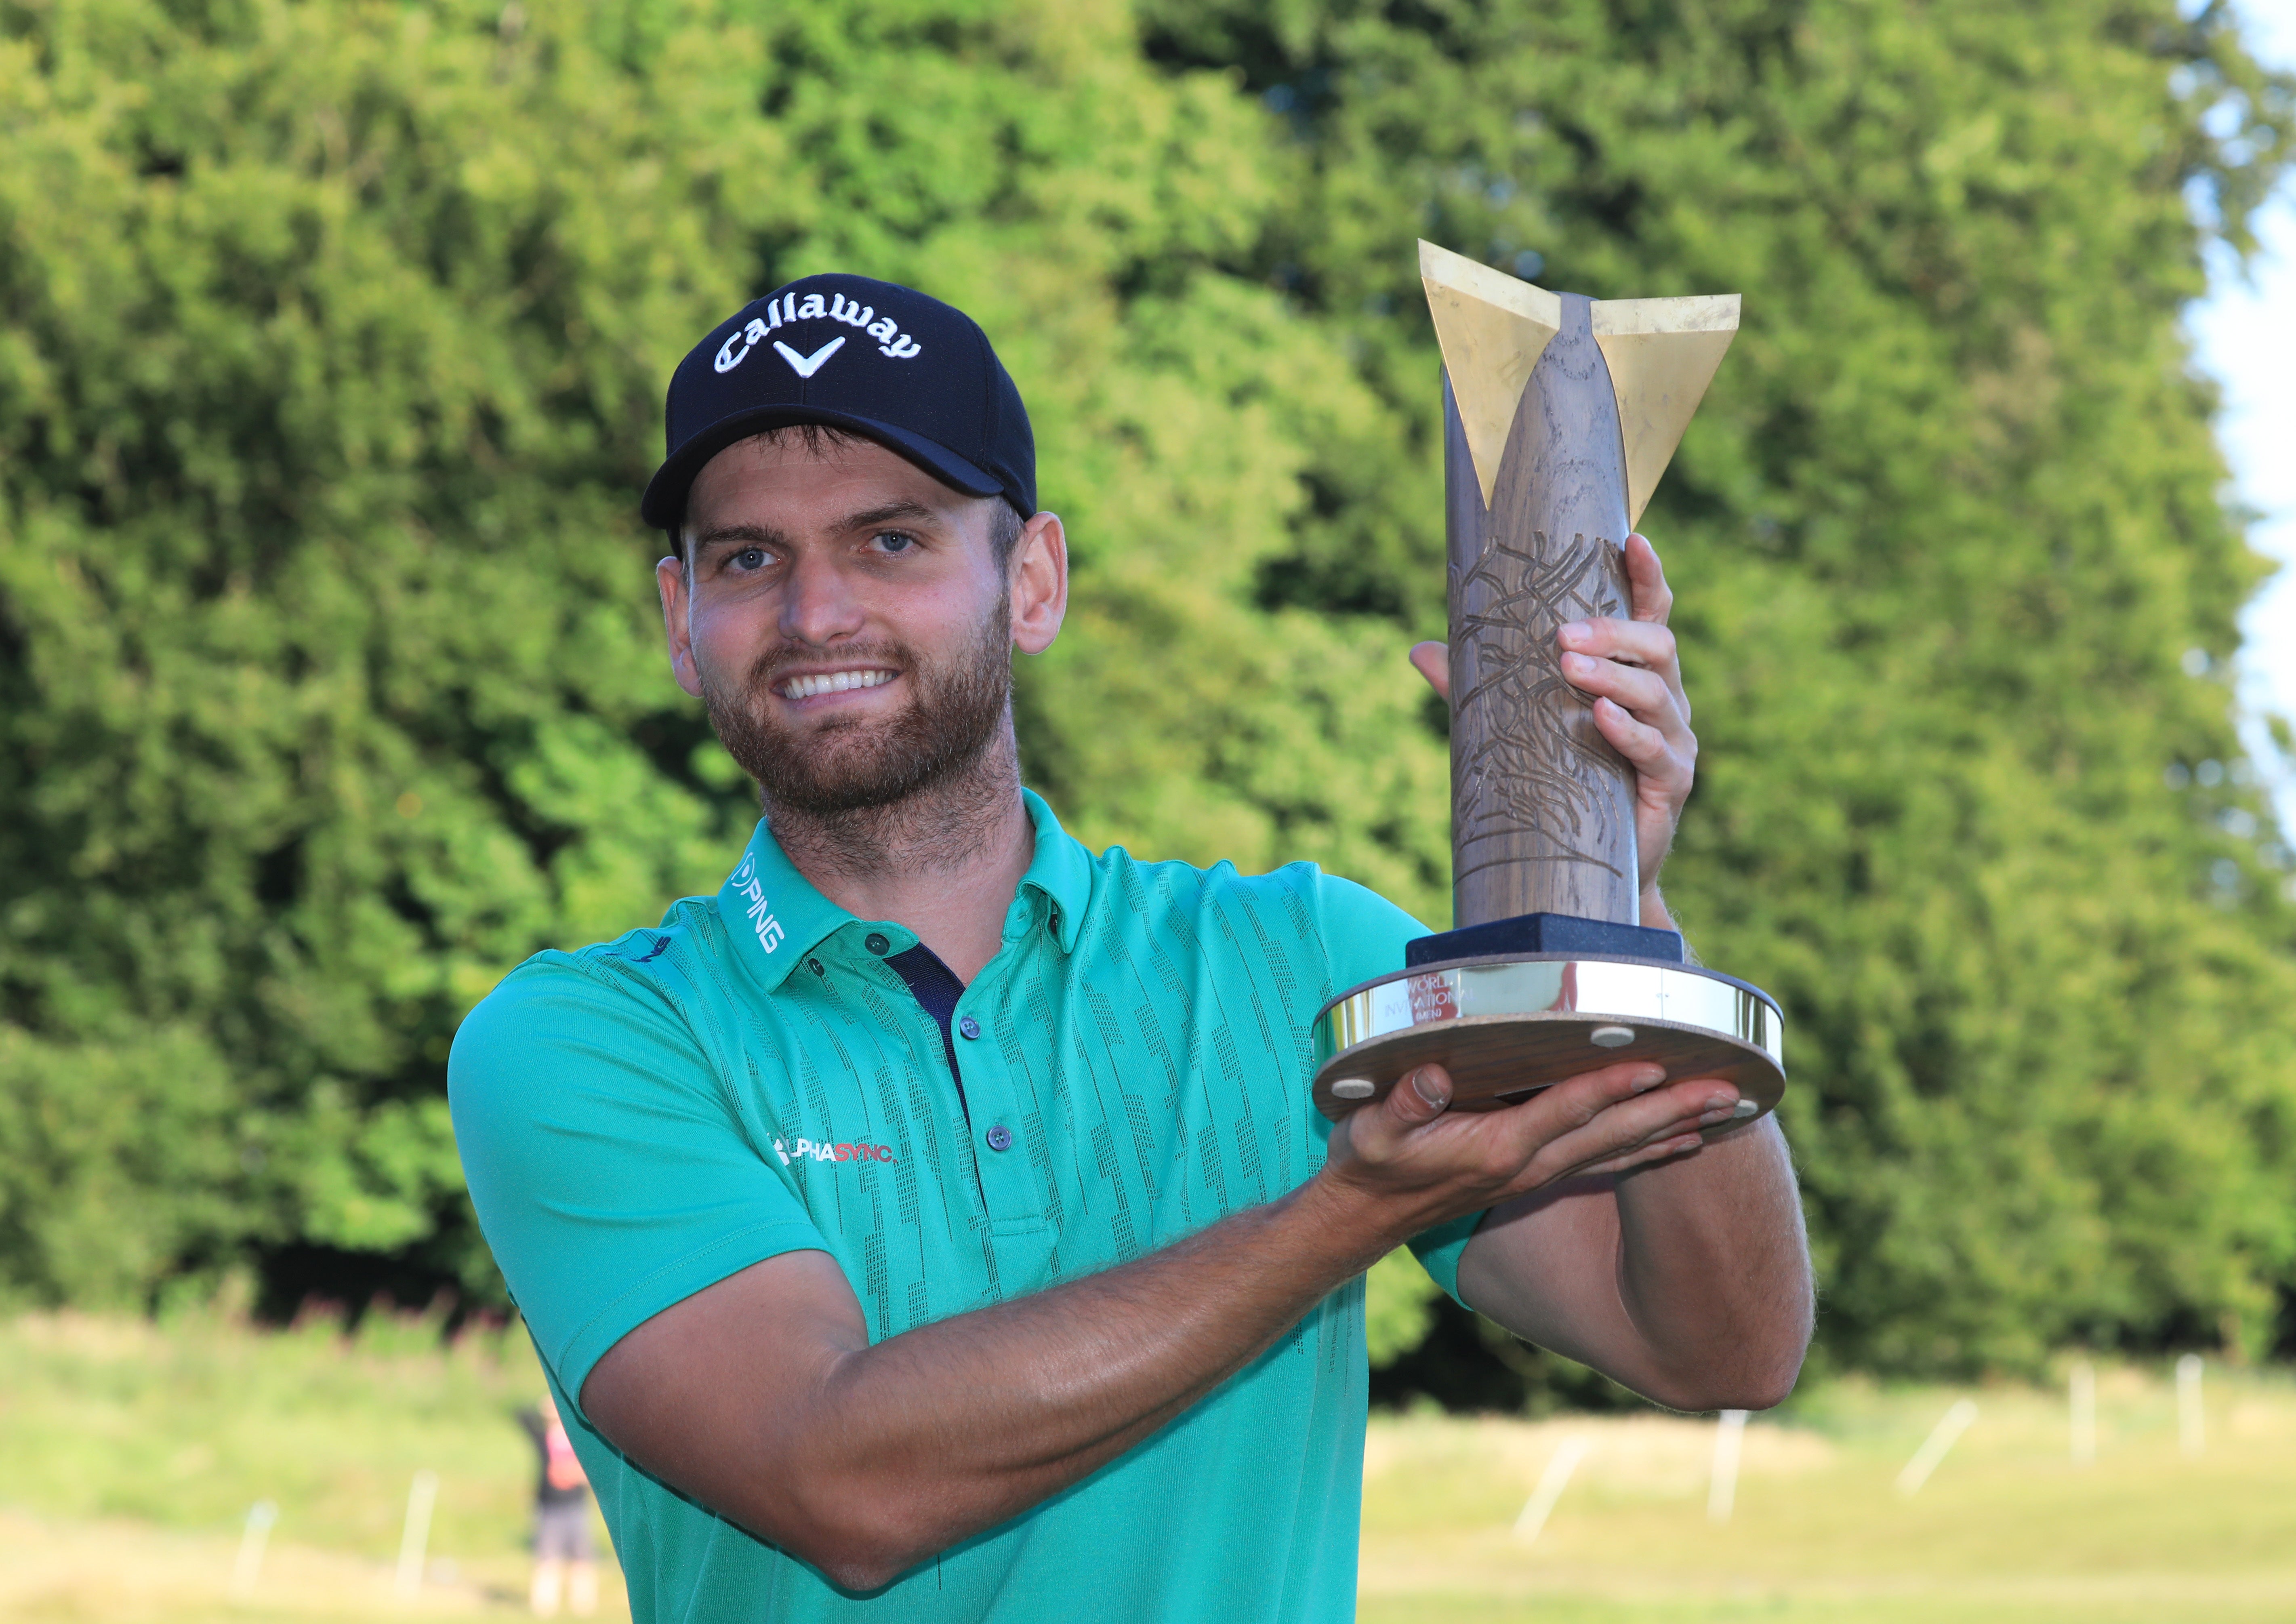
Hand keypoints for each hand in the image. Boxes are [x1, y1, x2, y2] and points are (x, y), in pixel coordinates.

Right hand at [1319, 1059, 1742, 1239]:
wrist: (1363, 1220)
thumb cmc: (1367, 1166)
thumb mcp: (1369, 1134)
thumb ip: (1402, 1105)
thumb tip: (1431, 1074)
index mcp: (1496, 1149)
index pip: (1565, 1112)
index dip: (1609, 1087)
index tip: (1655, 1064)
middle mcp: (1528, 1164)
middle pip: (1613, 1134)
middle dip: (1671, 1111)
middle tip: (1728, 1091)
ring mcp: (1537, 1173)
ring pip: (1620, 1150)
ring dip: (1673, 1129)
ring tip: (1725, 1110)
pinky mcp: (1537, 1175)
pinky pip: (1608, 1161)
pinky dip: (1649, 1148)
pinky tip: (1681, 1137)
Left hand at [1408, 532, 1696, 898]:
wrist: (1586, 871)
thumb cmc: (1559, 780)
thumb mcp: (1512, 726)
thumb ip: (1475, 688)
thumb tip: (1420, 649)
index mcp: (1633, 673)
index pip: (1651, 613)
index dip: (1648, 576)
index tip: (1634, 539)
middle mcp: (1663, 699)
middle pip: (1657, 644)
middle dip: (1614, 631)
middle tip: (1564, 634)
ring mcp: (1672, 740)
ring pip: (1658, 692)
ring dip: (1613, 676)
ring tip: (1569, 668)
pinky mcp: (1672, 783)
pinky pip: (1654, 749)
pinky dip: (1628, 731)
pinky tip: (1600, 718)